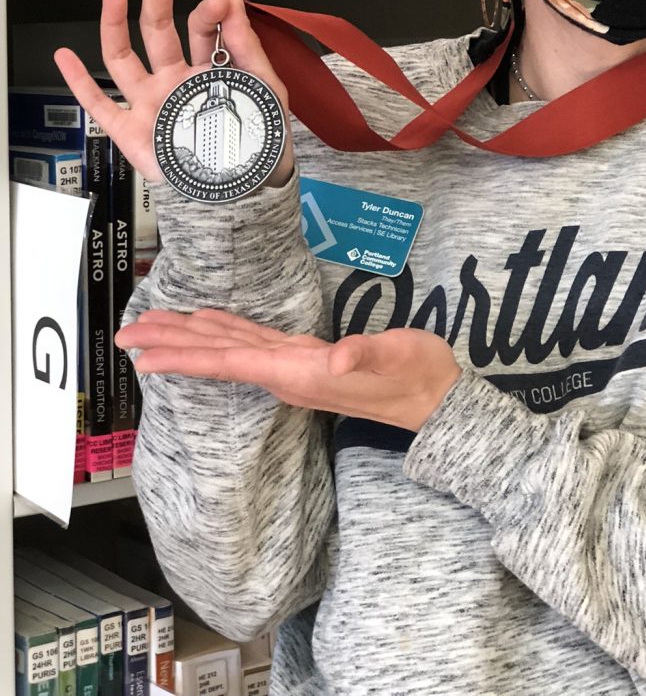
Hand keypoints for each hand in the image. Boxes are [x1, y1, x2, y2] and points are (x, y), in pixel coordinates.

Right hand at [54, 0, 293, 185]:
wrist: (246, 191)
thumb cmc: (259, 142)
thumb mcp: (266, 90)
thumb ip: (249, 49)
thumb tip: (234, 4)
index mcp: (209, 69)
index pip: (203, 30)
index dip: (210, 13)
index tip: (221, 1)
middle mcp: (176, 81)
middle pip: (159, 30)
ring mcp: (151, 103)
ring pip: (124, 56)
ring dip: (115, 23)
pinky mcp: (132, 131)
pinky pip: (99, 103)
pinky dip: (79, 81)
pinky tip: (66, 56)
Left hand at [116, 309, 462, 431]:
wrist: (435, 403)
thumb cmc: (418, 377)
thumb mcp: (399, 358)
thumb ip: (368, 354)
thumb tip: (338, 356)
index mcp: (300, 372)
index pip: (230, 361)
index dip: (185, 356)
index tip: (143, 355)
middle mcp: (288, 373)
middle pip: (219, 355)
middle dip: (172, 344)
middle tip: (126, 333)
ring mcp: (295, 368)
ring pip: (231, 348)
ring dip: (192, 337)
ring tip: (155, 326)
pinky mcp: (307, 360)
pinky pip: (253, 345)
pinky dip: (225, 334)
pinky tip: (212, 327)